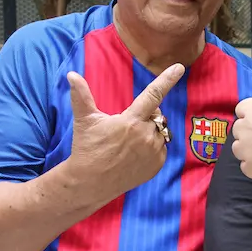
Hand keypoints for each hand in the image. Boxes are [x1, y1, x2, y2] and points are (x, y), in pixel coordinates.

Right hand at [64, 64, 183, 201]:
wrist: (90, 182)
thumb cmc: (87, 148)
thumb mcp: (84, 120)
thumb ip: (81, 96)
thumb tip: (72, 74)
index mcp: (131, 121)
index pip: (153, 95)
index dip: (167, 79)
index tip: (179, 67)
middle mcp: (146, 135)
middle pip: (156, 115)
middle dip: (147, 115)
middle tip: (127, 125)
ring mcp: (154, 151)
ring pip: (161, 132)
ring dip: (151, 131)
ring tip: (130, 141)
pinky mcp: (157, 165)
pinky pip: (162, 148)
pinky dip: (153, 147)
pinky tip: (136, 153)